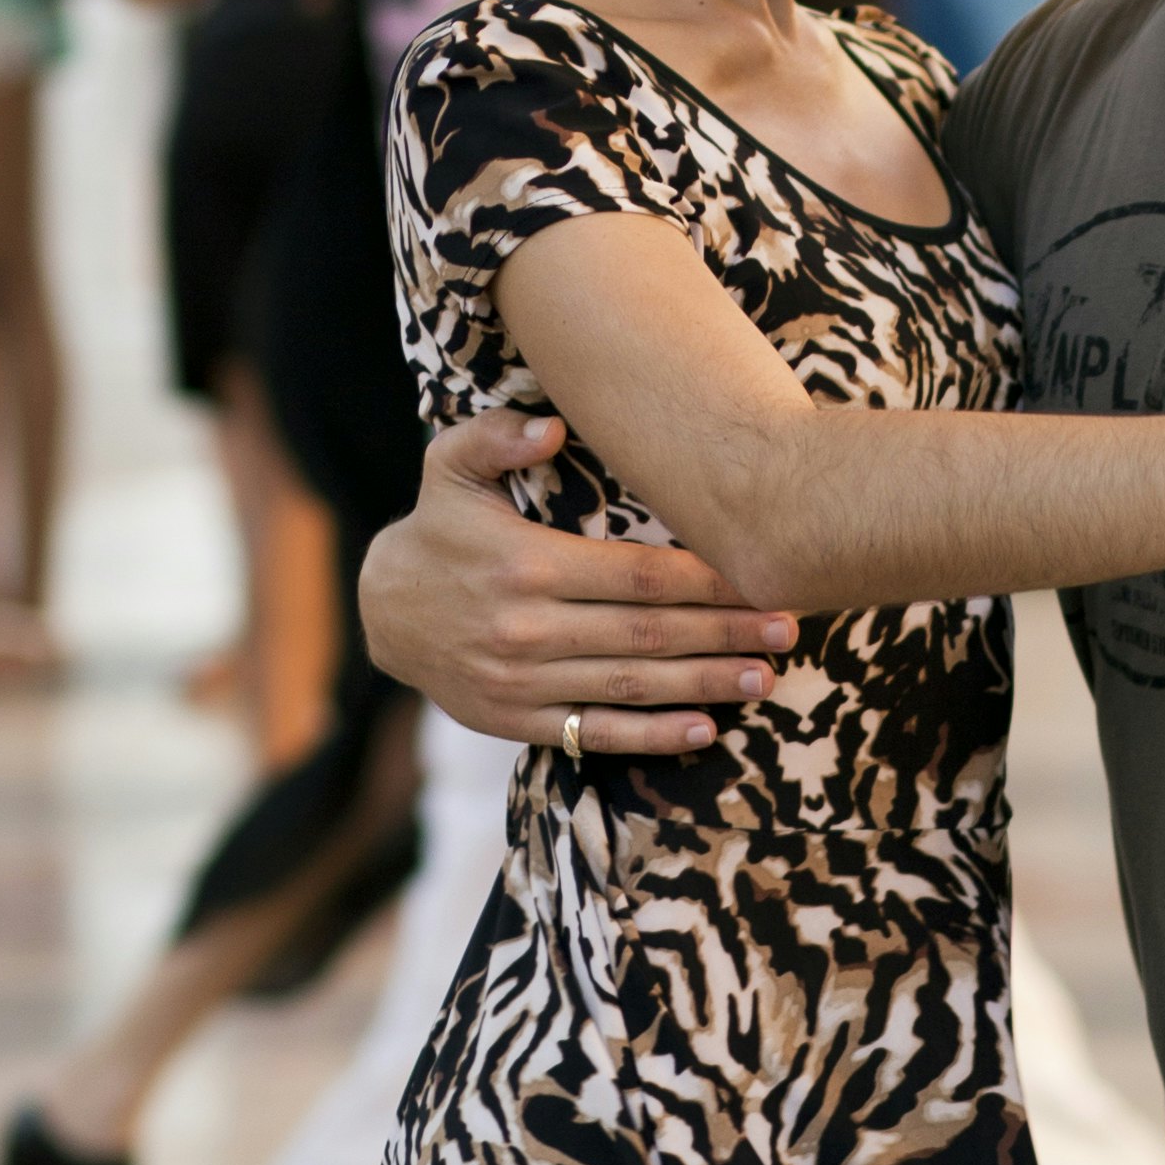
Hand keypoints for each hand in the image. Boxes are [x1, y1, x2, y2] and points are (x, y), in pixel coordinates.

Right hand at [356, 411, 794, 749]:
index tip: (759, 575)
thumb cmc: (437, 528)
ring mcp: (522, 681)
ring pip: (630, 686)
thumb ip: (497, 437)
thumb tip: (552, 428)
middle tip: (786, 626)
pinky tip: (705, 730)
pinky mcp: (516, 719)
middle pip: (647, 634)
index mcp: (524, 564)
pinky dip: (652, 737)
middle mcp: (527, 628)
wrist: (378, 611)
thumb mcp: (447, 464)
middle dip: (723, 632)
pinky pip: (594, 732)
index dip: (703, 579)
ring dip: (704, 684)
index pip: (635, 575)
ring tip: (764, 676)